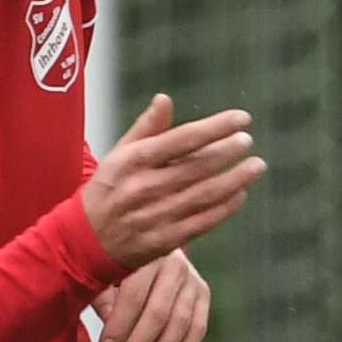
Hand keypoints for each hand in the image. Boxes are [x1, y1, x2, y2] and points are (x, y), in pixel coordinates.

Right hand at [80, 97, 263, 271]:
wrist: (84, 241)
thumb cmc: (107, 189)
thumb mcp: (118, 155)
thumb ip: (146, 128)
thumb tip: (165, 99)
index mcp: (133, 161)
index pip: (183, 139)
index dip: (216, 127)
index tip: (242, 118)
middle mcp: (144, 187)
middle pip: (197, 166)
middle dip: (228, 151)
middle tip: (248, 141)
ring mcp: (155, 216)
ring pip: (204, 195)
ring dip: (235, 179)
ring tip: (256, 166)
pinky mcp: (164, 241)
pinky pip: (202, 222)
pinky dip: (225, 208)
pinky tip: (240, 194)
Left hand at [96, 248, 215, 341]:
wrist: (148, 249)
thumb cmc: (117, 266)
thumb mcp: (103, 275)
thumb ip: (102, 297)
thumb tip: (109, 322)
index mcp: (145, 255)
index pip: (133, 296)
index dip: (119, 327)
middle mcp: (174, 264)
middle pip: (158, 314)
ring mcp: (192, 279)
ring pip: (179, 324)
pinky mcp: (203, 293)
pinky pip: (197, 328)